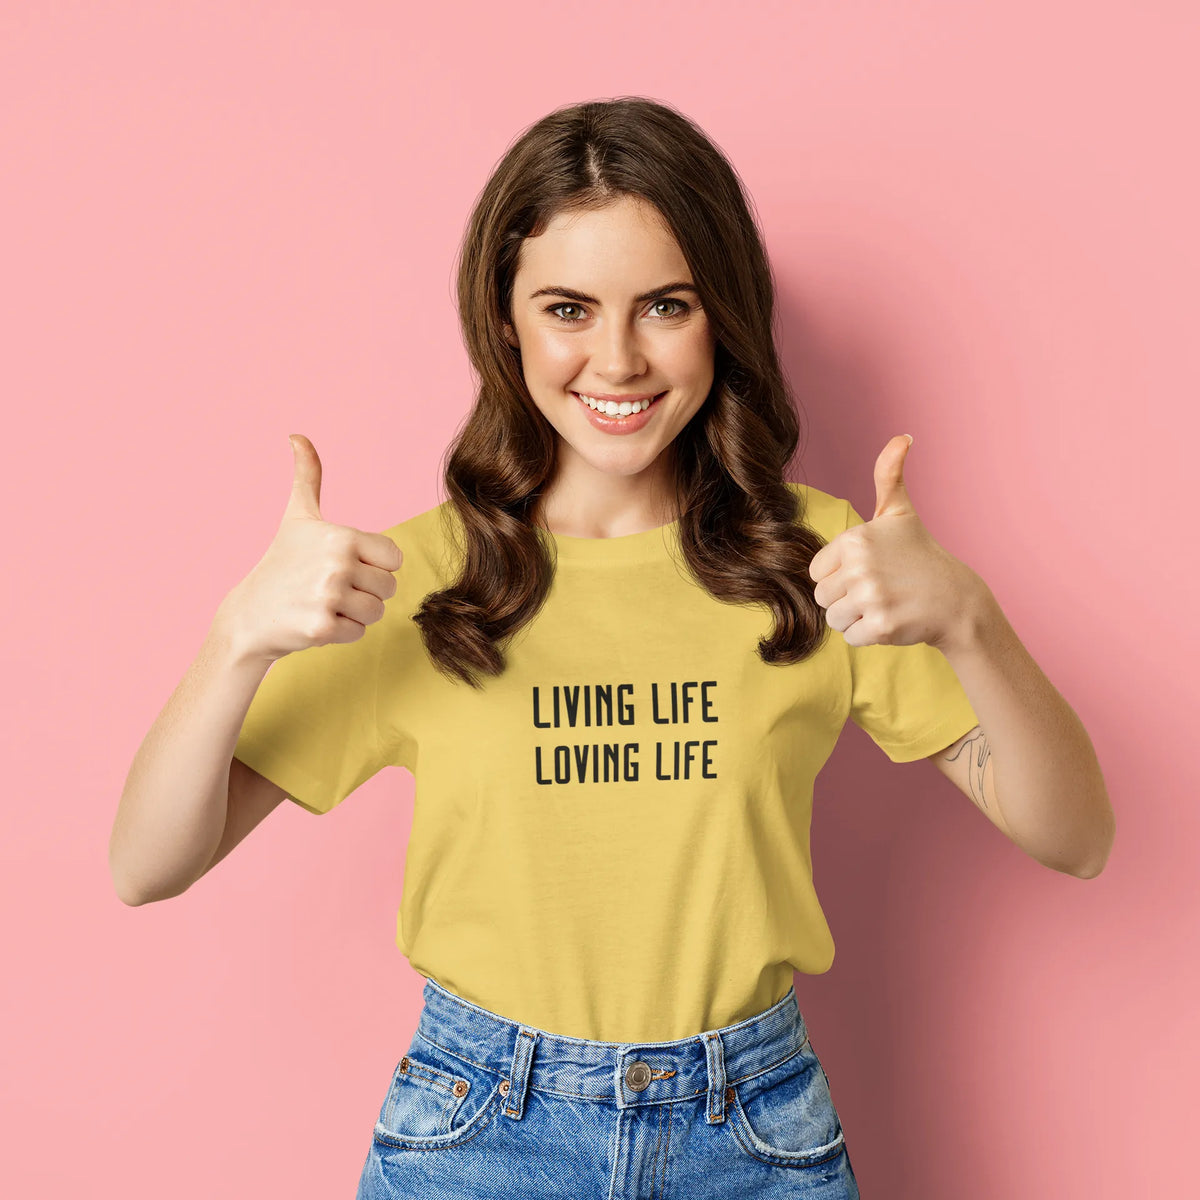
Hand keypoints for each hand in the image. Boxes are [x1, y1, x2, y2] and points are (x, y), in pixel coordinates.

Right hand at [214, 435, 402, 661]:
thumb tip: (297, 435)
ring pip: (376, 612)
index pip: (394, 559)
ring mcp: (328, 597)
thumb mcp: (297, 517)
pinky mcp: (321, 628)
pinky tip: (314, 621)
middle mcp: (337, 564)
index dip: (373, 565)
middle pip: (388, 587)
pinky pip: (358, 633)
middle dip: (364, 592)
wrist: (248, 615)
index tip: (344, 565)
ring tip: (322, 604)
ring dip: (353, 613)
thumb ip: (307, 476)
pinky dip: (341, 633)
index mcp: (341, 536)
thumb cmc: (280, 563)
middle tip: (329, 588)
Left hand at [807, 435, 980, 650]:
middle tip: (879, 590)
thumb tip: (902, 436)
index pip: (817, 572)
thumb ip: (889, 475)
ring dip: (855, 618)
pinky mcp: (881, 626)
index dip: (839, 576)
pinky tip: (892, 620)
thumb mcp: (900, 513)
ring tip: (885, 604)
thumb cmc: (920, 555)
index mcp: (856, 539)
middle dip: (846, 599)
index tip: (868, 571)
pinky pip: (851, 638)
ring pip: (834, 619)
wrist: (957, 600)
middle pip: (822, 597)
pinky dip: (869, 636)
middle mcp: (861, 566)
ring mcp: (872, 597)